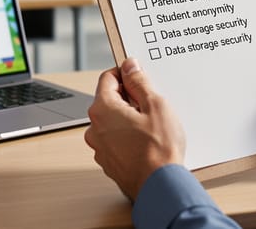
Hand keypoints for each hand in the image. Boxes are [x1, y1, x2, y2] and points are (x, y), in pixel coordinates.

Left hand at [84, 58, 185, 200]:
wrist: (160, 187)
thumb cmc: (159, 149)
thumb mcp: (155, 105)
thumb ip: (139, 82)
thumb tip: (130, 67)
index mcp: (102, 110)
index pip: (108, 78)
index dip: (125, 73)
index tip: (139, 76)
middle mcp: (95, 129)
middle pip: (109, 101)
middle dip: (130, 99)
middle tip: (151, 105)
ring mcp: (100, 148)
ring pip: (113, 122)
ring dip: (129, 119)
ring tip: (152, 127)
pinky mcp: (109, 162)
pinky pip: (116, 140)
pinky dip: (128, 137)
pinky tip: (147, 142)